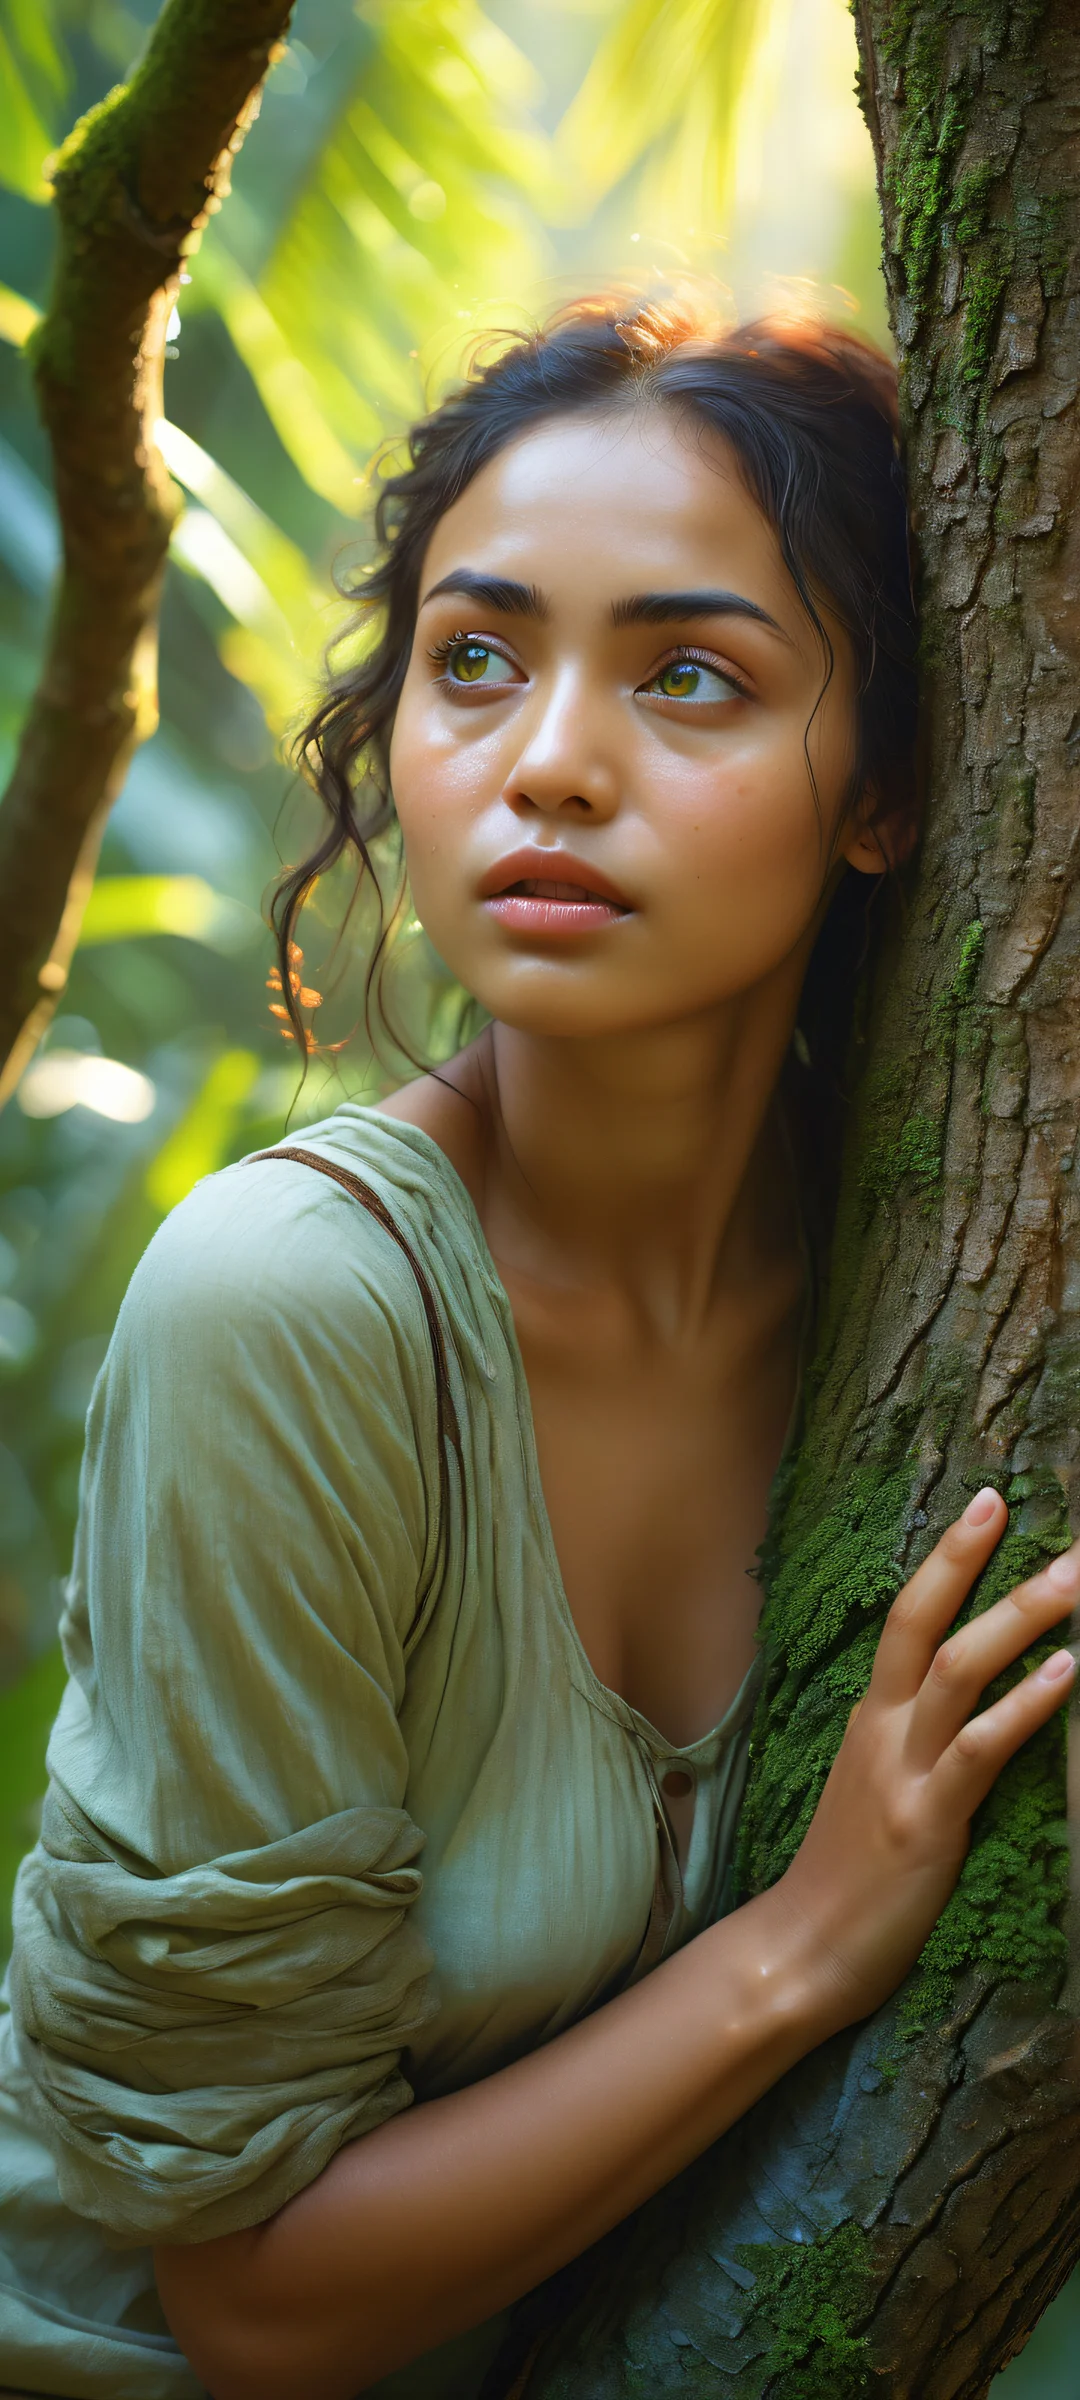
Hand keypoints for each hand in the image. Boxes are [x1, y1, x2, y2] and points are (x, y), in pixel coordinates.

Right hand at [781, 1489, 1076, 2030]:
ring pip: (960, 1671)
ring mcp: (904, 1772)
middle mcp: (883, 1729)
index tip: (990, 1502)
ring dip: (1021, 1617)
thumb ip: (912, 1738)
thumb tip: (962, 1697)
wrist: (800, 1951)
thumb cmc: (845, 1874)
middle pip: (923, 1622)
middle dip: (974, 1560)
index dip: (948, 1557)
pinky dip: (1027, 1705)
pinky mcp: (927, 1822)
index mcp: (873, 1717)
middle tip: (1025, 1509)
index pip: (908, 1616)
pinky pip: (981, 1749)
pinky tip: (1068, 1673)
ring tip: (1075, 1579)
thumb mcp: (876, 1785)